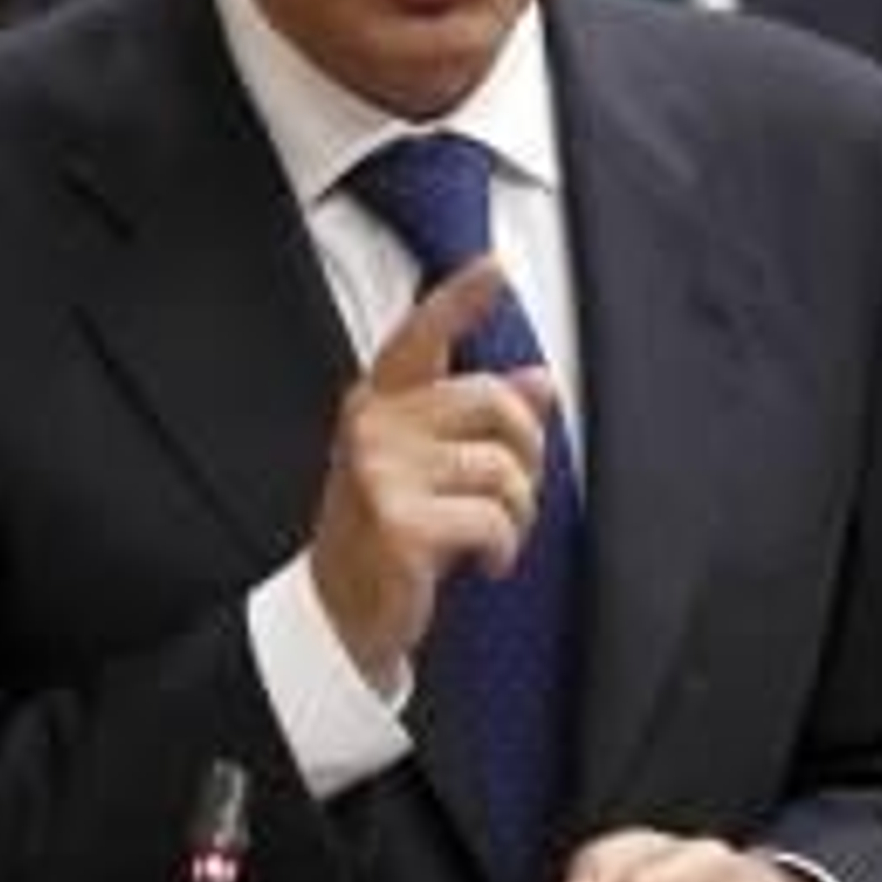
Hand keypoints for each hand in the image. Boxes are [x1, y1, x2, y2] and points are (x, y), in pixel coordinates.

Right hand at [309, 255, 558, 685]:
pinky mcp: (397, 521)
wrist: (341, 614)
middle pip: (493, 401)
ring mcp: (380, 470)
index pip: (419, 337)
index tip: (495, 267)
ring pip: (502, 467)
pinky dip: (505, 547)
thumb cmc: (390, 533)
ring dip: (518, 512)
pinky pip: (492, 518)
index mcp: (377, 402)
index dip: (459, 298)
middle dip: (527, 451)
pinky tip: (487, 565)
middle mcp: (372, 424)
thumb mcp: (430, 468)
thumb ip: (479, 422)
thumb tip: (540, 380)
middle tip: (517, 492)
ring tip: (496, 537)